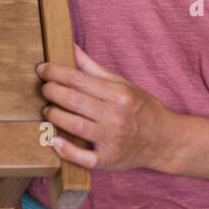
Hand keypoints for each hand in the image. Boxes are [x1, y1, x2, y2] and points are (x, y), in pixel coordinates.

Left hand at [37, 43, 178, 172]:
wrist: (166, 140)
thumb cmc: (143, 109)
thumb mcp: (124, 84)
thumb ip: (95, 69)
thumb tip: (72, 49)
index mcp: (119, 94)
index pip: (79, 79)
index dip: (56, 72)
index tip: (43, 69)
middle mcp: (116, 115)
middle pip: (73, 100)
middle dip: (51, 91)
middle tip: (44, 88)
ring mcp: (112, 139)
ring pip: (73, 125)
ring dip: (53, 115)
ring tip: (49, 109)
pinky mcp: (108, 159)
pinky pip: (82, 156)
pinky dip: (65, 149)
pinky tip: (55, 140)